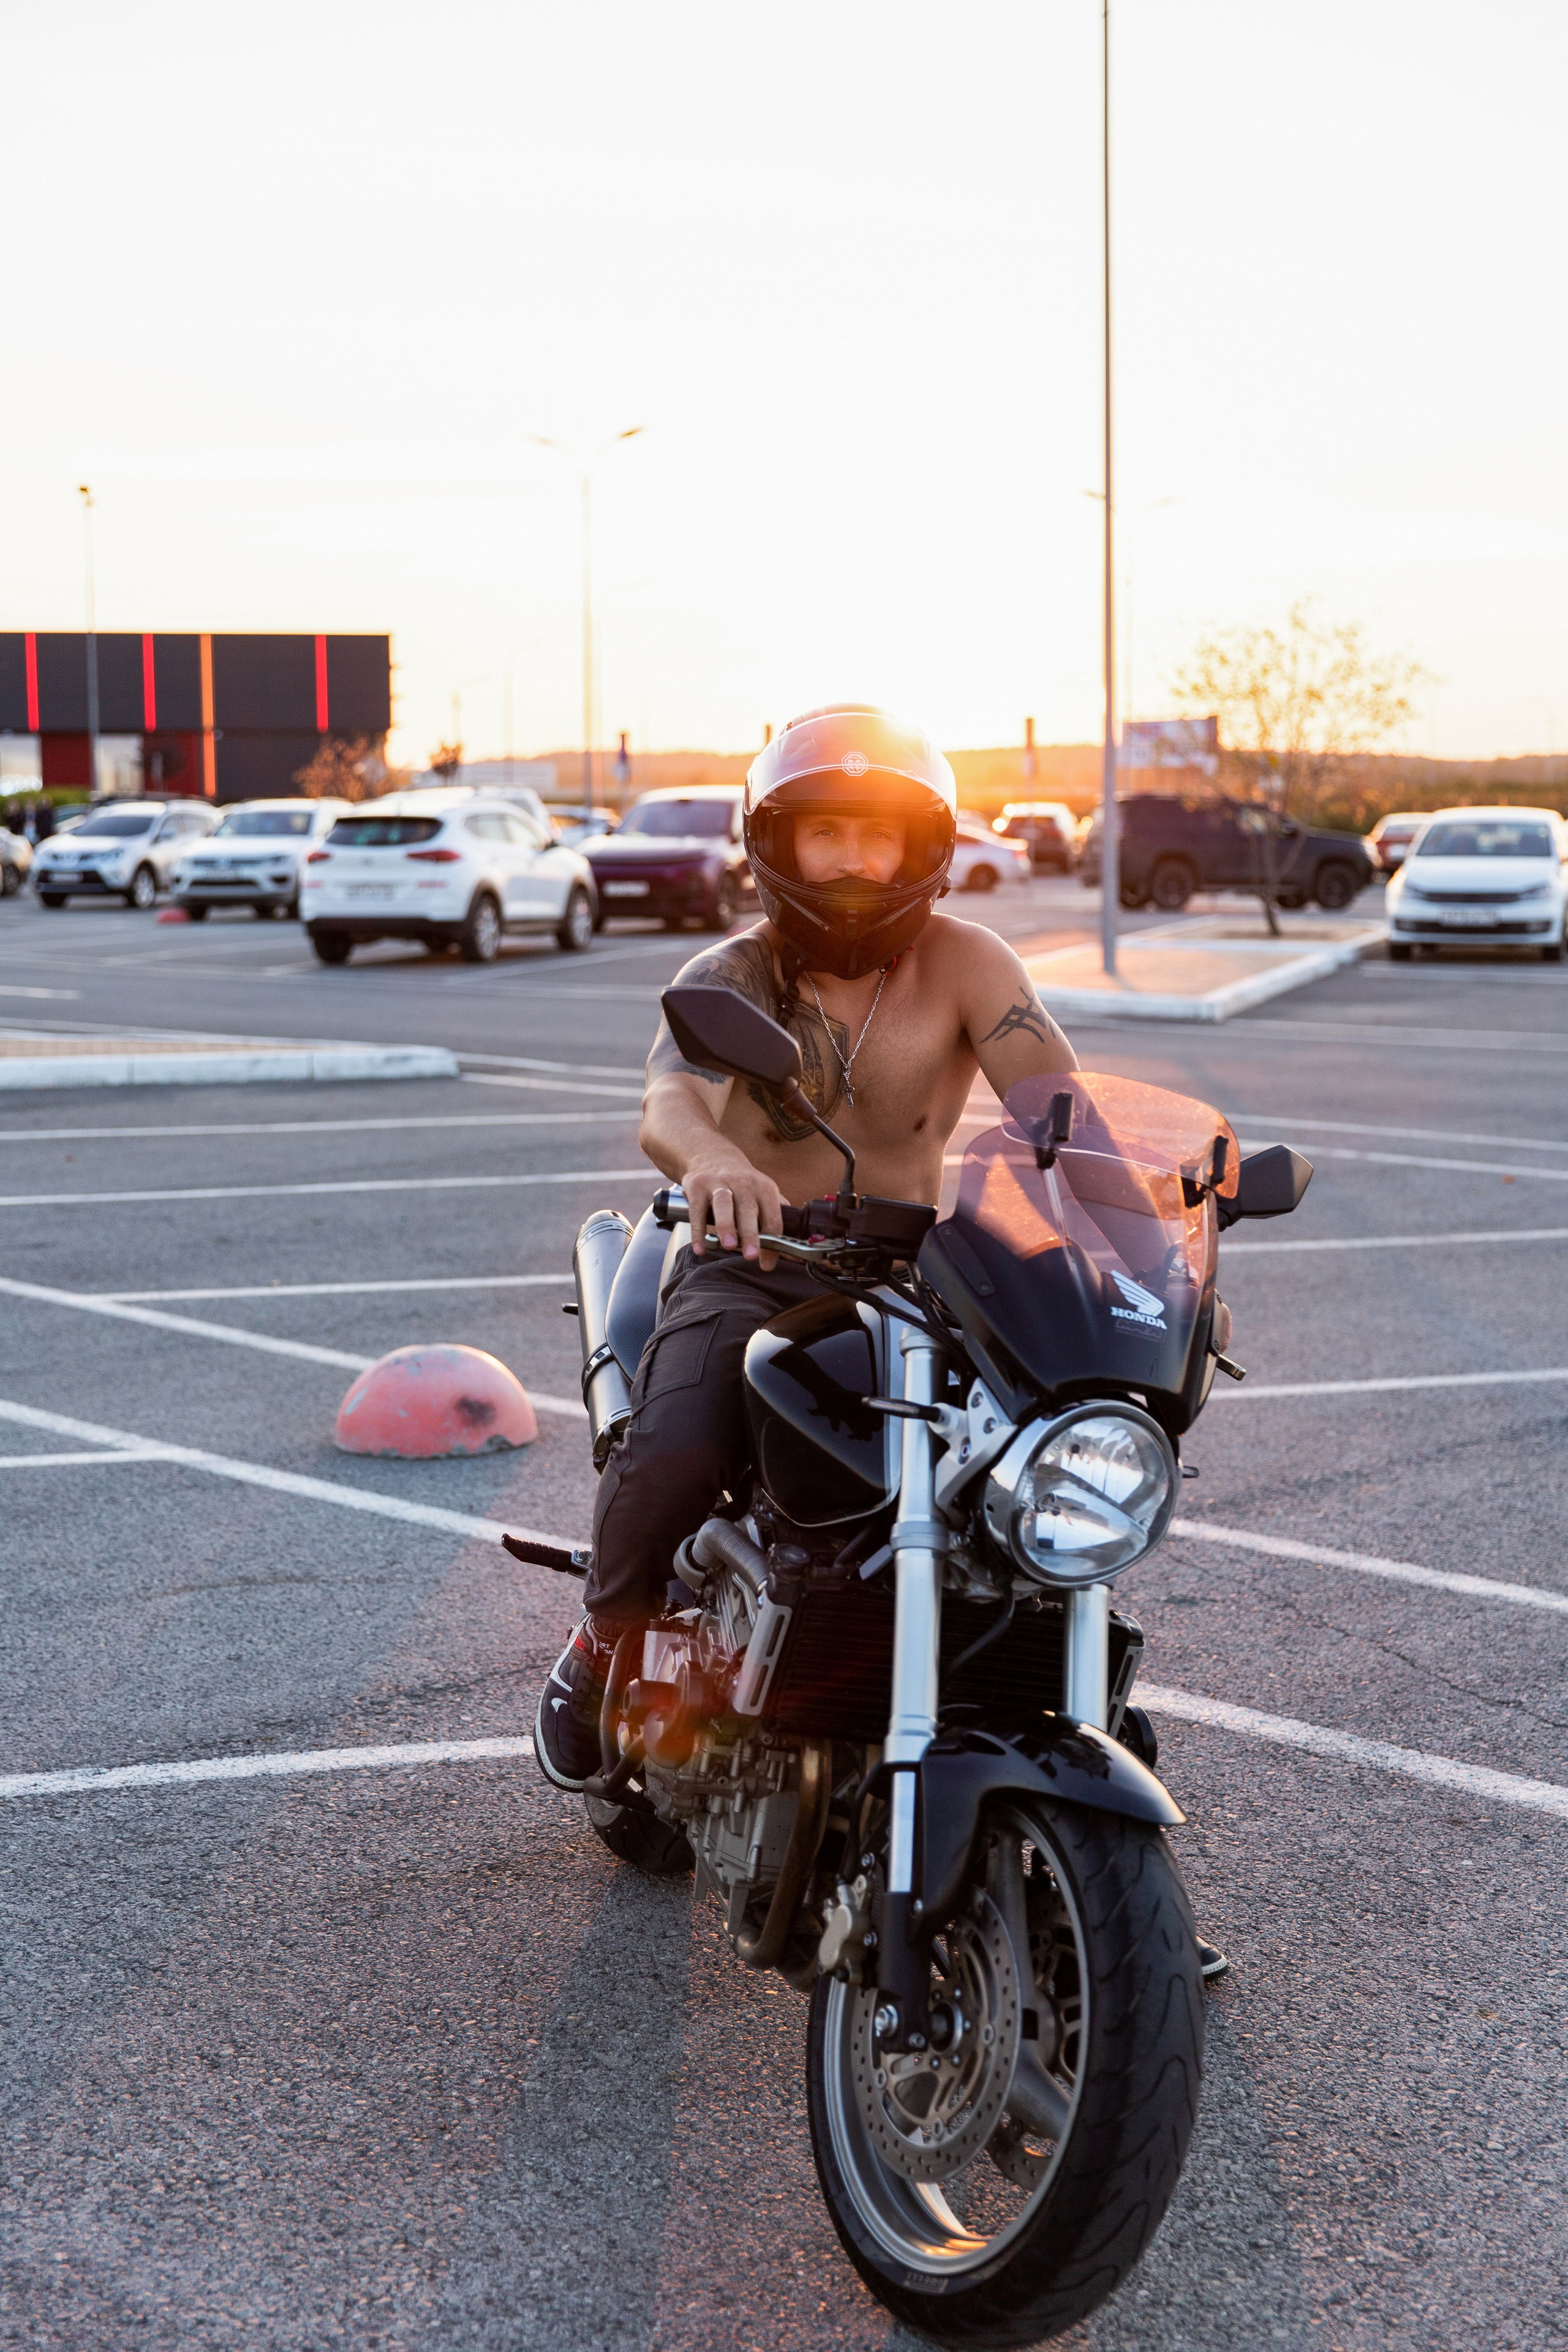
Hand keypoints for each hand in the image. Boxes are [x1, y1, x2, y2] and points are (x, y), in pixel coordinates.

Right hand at [682, 1147, 784, 1270]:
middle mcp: (743, 1183)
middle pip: (748, 1209)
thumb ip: (775, 1217)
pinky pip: (697, 1210)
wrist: (712, 1156)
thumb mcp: (763, 1193)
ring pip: (723, 1204)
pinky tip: (701, 1248)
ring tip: (728, 1246)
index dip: (772, 1241)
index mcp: (765, 1188)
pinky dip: (698, 1230)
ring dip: (726, 1225)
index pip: (772, 1216)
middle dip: (750, 1233)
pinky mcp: (697, 1186)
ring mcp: (718, 1183)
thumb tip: (791, 1250)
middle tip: (751, 1255)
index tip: (767, 1264)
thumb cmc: (742, 1183)